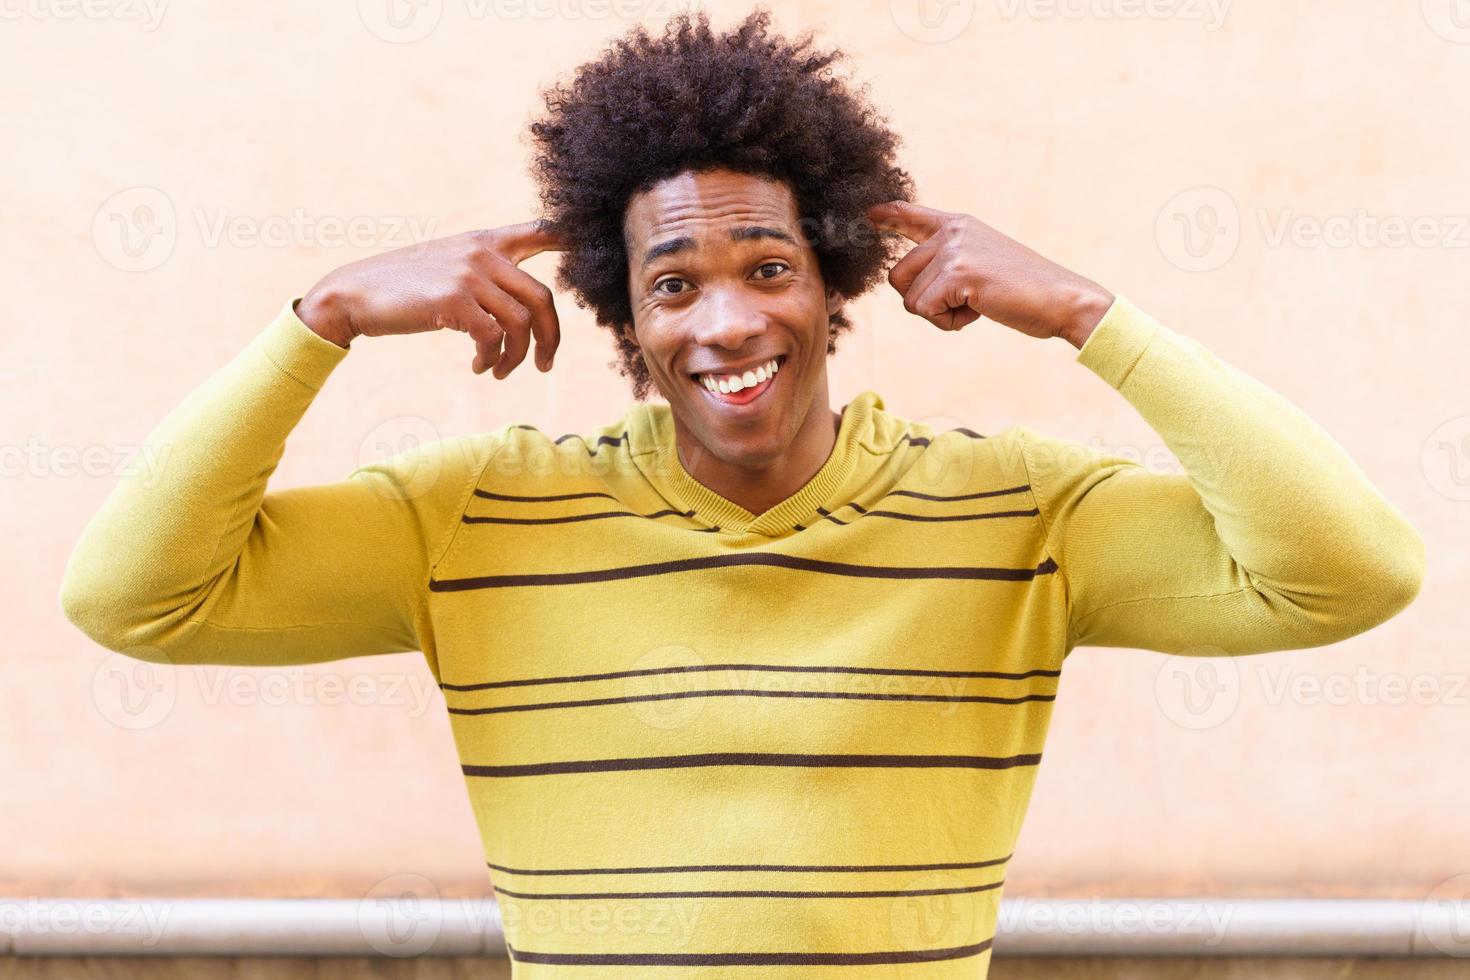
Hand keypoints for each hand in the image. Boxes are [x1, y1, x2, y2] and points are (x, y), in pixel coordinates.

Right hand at [295, 221, 563, 376]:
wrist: (354, 294)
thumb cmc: (404, 287)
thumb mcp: (449, 266)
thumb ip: (485, 274)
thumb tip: (522, 306)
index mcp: (485, 241)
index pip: (539, 231)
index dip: (571, 238)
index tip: (591, 244)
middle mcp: (483, 253)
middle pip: (543, 298)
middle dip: (551, 338)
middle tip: (545, 365)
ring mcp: (469, 274)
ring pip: (522, 324)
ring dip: (516, 358)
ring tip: (500, 372)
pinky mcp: (454, 300)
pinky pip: (493, 337)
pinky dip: (491, 359)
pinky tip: (479, 368)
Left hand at [866, 201, 1113, 347]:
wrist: (1062, 299)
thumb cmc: (1024, 291)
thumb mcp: (982, 264)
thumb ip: (950, 261)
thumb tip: (910, 277)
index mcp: (958, 225)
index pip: (910, 214)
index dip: (887, 216)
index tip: (868, 214)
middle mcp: (952, 231)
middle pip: (898, 276)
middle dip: (924, 301)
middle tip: (966, 301)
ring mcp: (953, 249)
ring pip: (911, 299)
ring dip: (940, 314)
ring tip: (977, 303)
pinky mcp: (957, 272)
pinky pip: (925, 310)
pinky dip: (949, 322)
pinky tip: (979, 311)